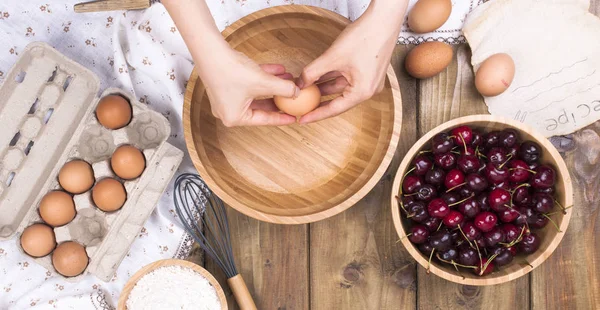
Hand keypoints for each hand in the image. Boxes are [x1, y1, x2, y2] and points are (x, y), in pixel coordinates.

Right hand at [201, 50, 299, 126]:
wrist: (210, 51)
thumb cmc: (231, 71)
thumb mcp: (263, 82)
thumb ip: (283, 89)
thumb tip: (296, 93)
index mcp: (235, 117)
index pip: (264, 120)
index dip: (281, 117)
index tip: (293, 118)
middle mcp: (229, 110)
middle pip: (260, 107)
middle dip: (278, 98)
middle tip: (292, 99)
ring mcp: (227, 97)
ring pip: (256, 93)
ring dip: (273, 86)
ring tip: (289, 80)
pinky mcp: (226, 83)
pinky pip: (249, 84)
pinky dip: (263, 77)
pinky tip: (278, 70)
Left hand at [298, 1, 406, 123]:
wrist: (382, 19)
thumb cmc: (365, 37)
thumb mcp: (332, 57)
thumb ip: (313, 72)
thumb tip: (299, 83)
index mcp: (363, 92)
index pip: (334, 109)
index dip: (316, 114)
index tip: (302, 119)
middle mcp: (368, 90)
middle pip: (338, 100)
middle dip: (318, 100)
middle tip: (301, 106)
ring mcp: (369, 80)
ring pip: (341, 88)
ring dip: (324, 87)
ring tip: (305, 90)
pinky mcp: (367, 71)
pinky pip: (346, 79)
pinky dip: (332, 78)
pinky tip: (317, 77)